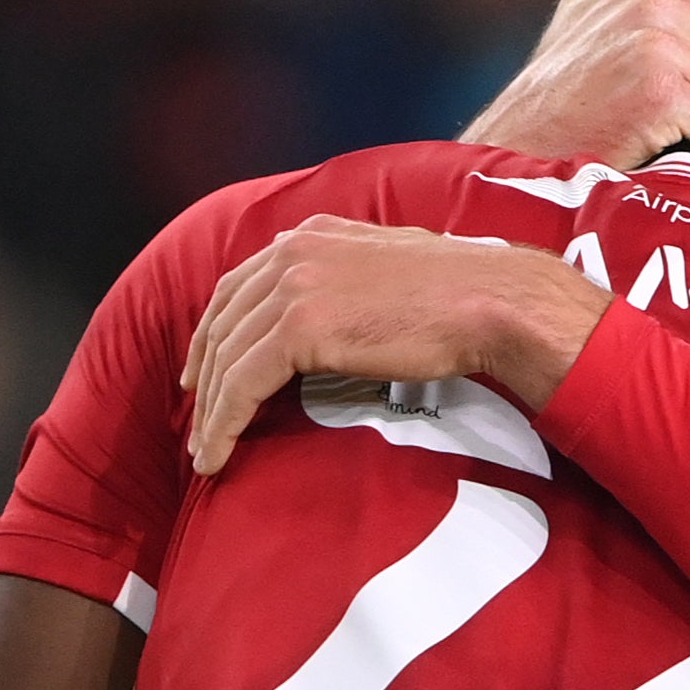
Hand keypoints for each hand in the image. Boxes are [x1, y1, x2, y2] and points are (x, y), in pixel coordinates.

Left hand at [181, 217, 608, 473]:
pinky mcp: (299, 330)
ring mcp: (293, 288)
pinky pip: (242, 385)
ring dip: (211, 411)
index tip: (205, 371)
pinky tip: (219, 453)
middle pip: (224, 321)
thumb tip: (339, 308)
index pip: (238, 286)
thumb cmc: (461, 292)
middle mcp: (292, 253)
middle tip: (199, 419)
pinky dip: (224, 424)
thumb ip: (349, 276)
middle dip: (205, 376)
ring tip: (208, 450)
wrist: (490, 302)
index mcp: (311, 235)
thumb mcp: (390, 265)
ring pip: (227, 358)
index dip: (212, 333)